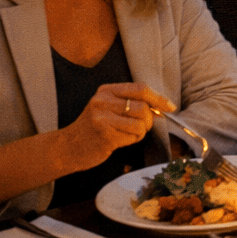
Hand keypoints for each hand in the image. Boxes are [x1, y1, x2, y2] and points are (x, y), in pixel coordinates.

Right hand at [61, 83, 175, 171]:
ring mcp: (102, 117)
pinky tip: (119, 141)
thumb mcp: (108, 108)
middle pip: (143, 107)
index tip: (169, 107)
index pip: (141, 89)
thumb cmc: (94, 129)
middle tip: (140, 128)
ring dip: (140, 132)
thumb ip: (132, 104)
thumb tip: (162, 107)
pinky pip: (132, 137)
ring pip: (140, 123)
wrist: (67, 148)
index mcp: (106, 90)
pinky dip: (132, 141)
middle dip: (148, 120)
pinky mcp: (104, 134)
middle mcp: (102, 101)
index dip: (158, 98)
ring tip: (127, 135)